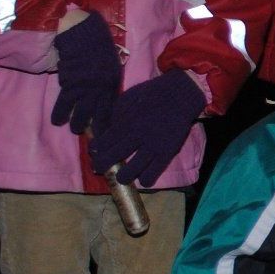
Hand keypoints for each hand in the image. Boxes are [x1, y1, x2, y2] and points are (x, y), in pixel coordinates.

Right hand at [51, 11, 120, 135]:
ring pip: (82, 112)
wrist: (84, 34)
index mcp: (113, 83)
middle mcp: (102, 88)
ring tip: (75, 129)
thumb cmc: (97, 46)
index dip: (109, 122)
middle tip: (92, 139)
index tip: (108, 135)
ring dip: (77, 123)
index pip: (112, 107)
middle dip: (95, 128)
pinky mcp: (70, 84)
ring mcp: (86, 87)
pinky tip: (57, 121)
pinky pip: (64, 103)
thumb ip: (108, 82)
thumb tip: (105, 97)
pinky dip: (60, 113)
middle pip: (99, 114)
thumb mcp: (111, 65)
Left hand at [87, 69, 205, 185]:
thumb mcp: (126, 99)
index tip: (95, 152)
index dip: (95, 151)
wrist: (179, 94)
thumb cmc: (150, 94)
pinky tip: (143, 178)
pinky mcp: (167, 152)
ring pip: (131, 172)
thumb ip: (115, 116)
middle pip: (111, 159)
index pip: (102, 144)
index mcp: (124, 123)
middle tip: (100, 168)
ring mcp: (152, 146)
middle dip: (102, 166)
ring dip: (123, 177)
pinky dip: (146, 179)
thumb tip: (105, 132)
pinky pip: (153, 173)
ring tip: (122, 177)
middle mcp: (136, 137)